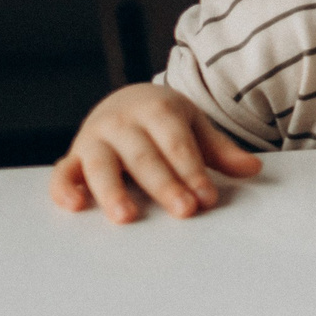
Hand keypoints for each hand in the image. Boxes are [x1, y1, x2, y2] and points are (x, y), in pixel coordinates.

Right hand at [49, 84, 260, 222]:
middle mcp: (122, 122)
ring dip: (113, 191)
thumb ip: (220, 150)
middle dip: (165, 184)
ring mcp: (94, 139)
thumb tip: (253, 169)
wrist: (126, 99)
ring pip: (101, 165)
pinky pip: (63, 173)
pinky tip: (75, 206)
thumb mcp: (194, 125)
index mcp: (156, 109)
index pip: (177, 144)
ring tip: (127, 217)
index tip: (208, 199)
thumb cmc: (164, 120)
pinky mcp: (73, 157)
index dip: (193, 171)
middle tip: (184, 211)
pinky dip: (65, 188)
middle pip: (144, 156)